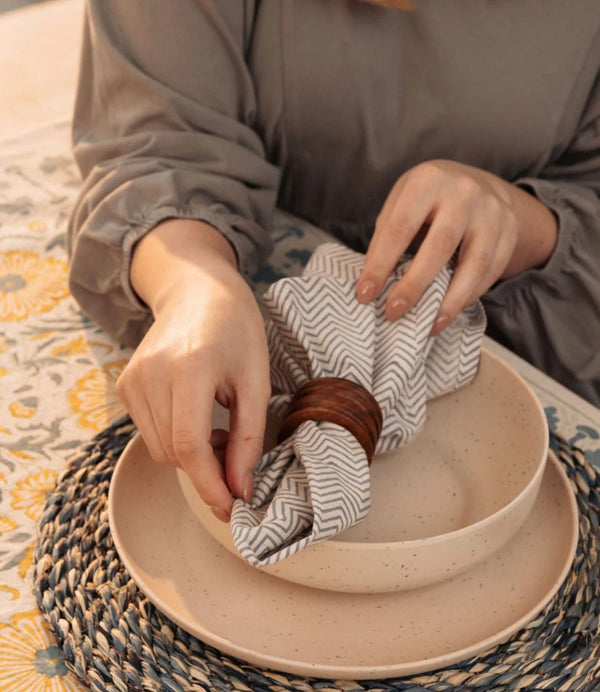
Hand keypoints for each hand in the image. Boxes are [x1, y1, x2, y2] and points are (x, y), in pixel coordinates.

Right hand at [116, 220, 270, 520]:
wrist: (197, 290)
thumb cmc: (236, 329)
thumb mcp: (256, 380)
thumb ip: (248, 438)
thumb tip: (241, 490)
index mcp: (190, 367)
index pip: (189, 446)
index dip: (211, 486)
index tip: (234, 508)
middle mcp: (151, 375)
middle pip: (174, 453)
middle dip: (208, 471)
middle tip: (237, 455)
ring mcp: (131, 380)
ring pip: (160, 449)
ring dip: (192, 455)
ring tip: (219, 427)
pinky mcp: (124, 385)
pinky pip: (150, 433)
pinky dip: (175, 439)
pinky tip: (197, 416)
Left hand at [356, 159, 556, 333]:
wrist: (478, 184)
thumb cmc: (428, 200)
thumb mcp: (403, 202)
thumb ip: (387, 235)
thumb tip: (372, 283)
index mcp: (428, 180)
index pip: (399, 228)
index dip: (379, 265)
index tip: (364, 295)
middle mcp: (464, 192)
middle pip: (438, 247)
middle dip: (413, 286)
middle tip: (393, 313)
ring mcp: (492, 212)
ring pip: (473, 264)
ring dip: (449, 301)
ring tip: (429, 326)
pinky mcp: (509, 231)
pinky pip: (491, 271)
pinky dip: (470, 296)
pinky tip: (449, 311)